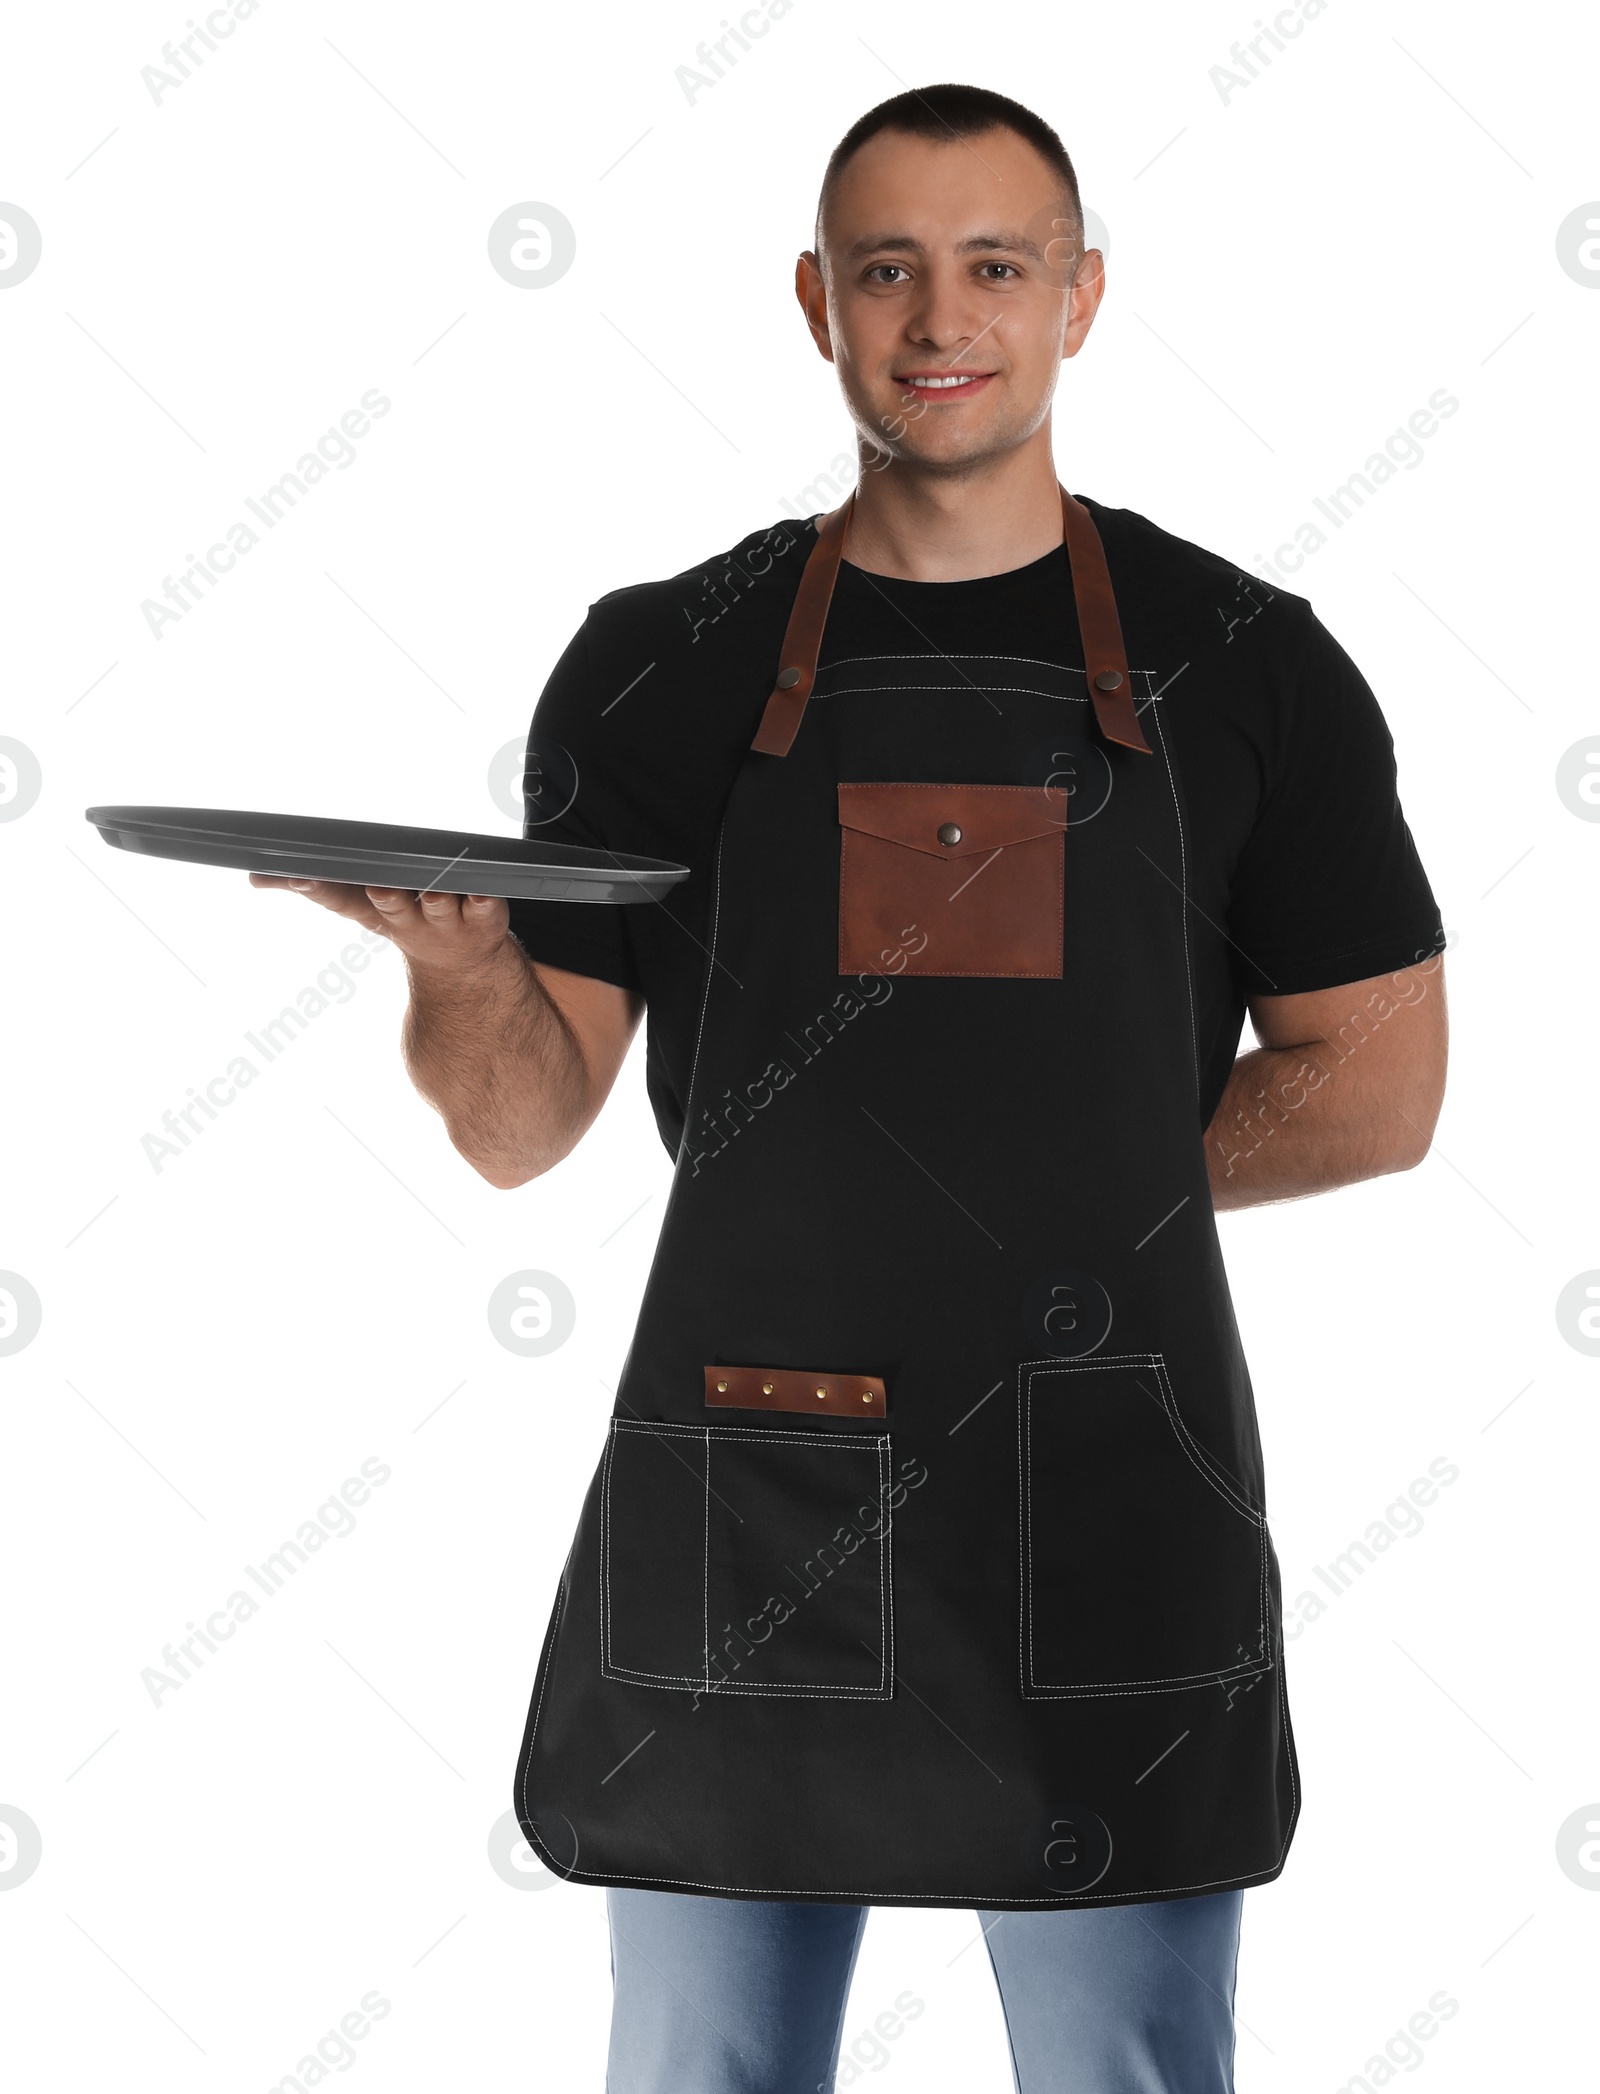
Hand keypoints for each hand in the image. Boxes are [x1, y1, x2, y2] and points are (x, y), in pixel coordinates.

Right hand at [248, 874, 510, 976]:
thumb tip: (255, 878)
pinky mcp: (485, 915)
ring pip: (438, 906)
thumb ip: (312, 886)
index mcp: (373, 910)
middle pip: (391, 906)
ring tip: (431, 892)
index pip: (338, 898)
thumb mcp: (357, 902)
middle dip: (385, 898)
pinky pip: (486, 906)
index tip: (300, 875)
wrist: (461, 963)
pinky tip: (484, 892)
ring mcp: (446, 919)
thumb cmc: (403, 916)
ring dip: (434, 900)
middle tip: (378, 888)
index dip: (318, 887)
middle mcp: (406, 917)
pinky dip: (486, 901)